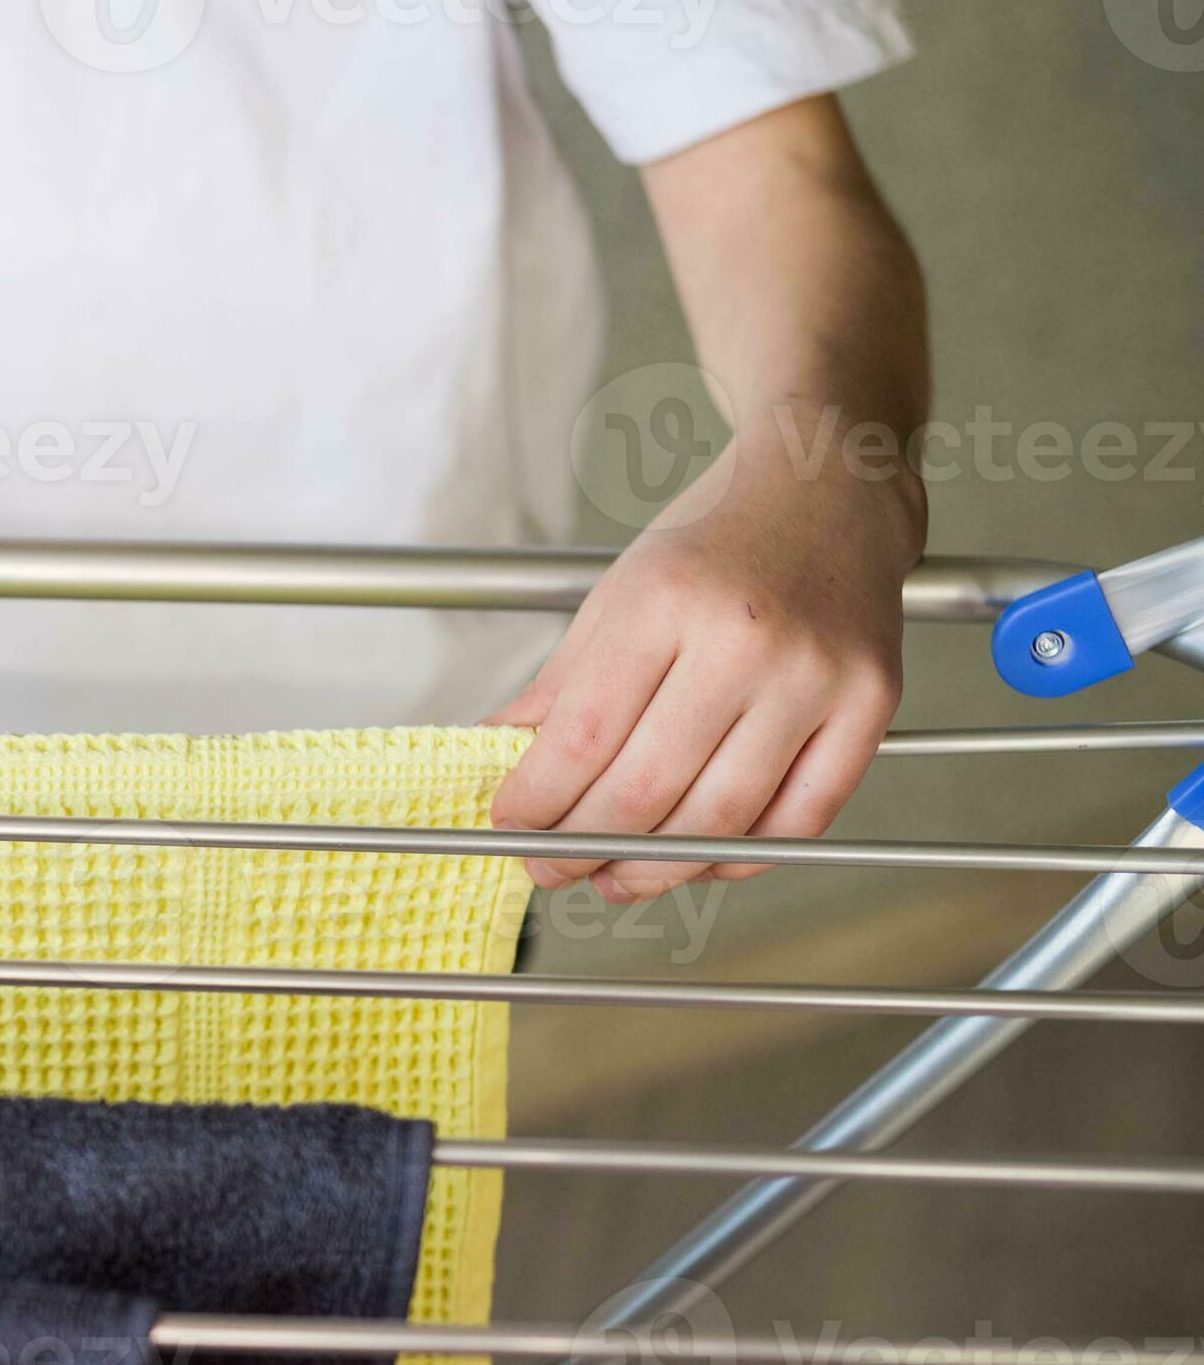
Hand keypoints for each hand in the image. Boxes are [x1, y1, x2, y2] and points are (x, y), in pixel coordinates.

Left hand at [487, 447, 921, 903]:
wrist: (828, 486)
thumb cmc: (716, 541)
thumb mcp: (617, 597)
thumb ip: (557, 689)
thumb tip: (492, 761)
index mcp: (666, 603)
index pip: (583, 738)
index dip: (536, 801)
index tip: (510, 825)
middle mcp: (747, 641)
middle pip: (647, 790)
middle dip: (583, 847)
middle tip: (551, 866)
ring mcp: (817, 677)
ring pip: (720, 819)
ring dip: (654, 869)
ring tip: (614, 878)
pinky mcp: (871, 704)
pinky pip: (799, 821)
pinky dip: (738, 859)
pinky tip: (695, 861)